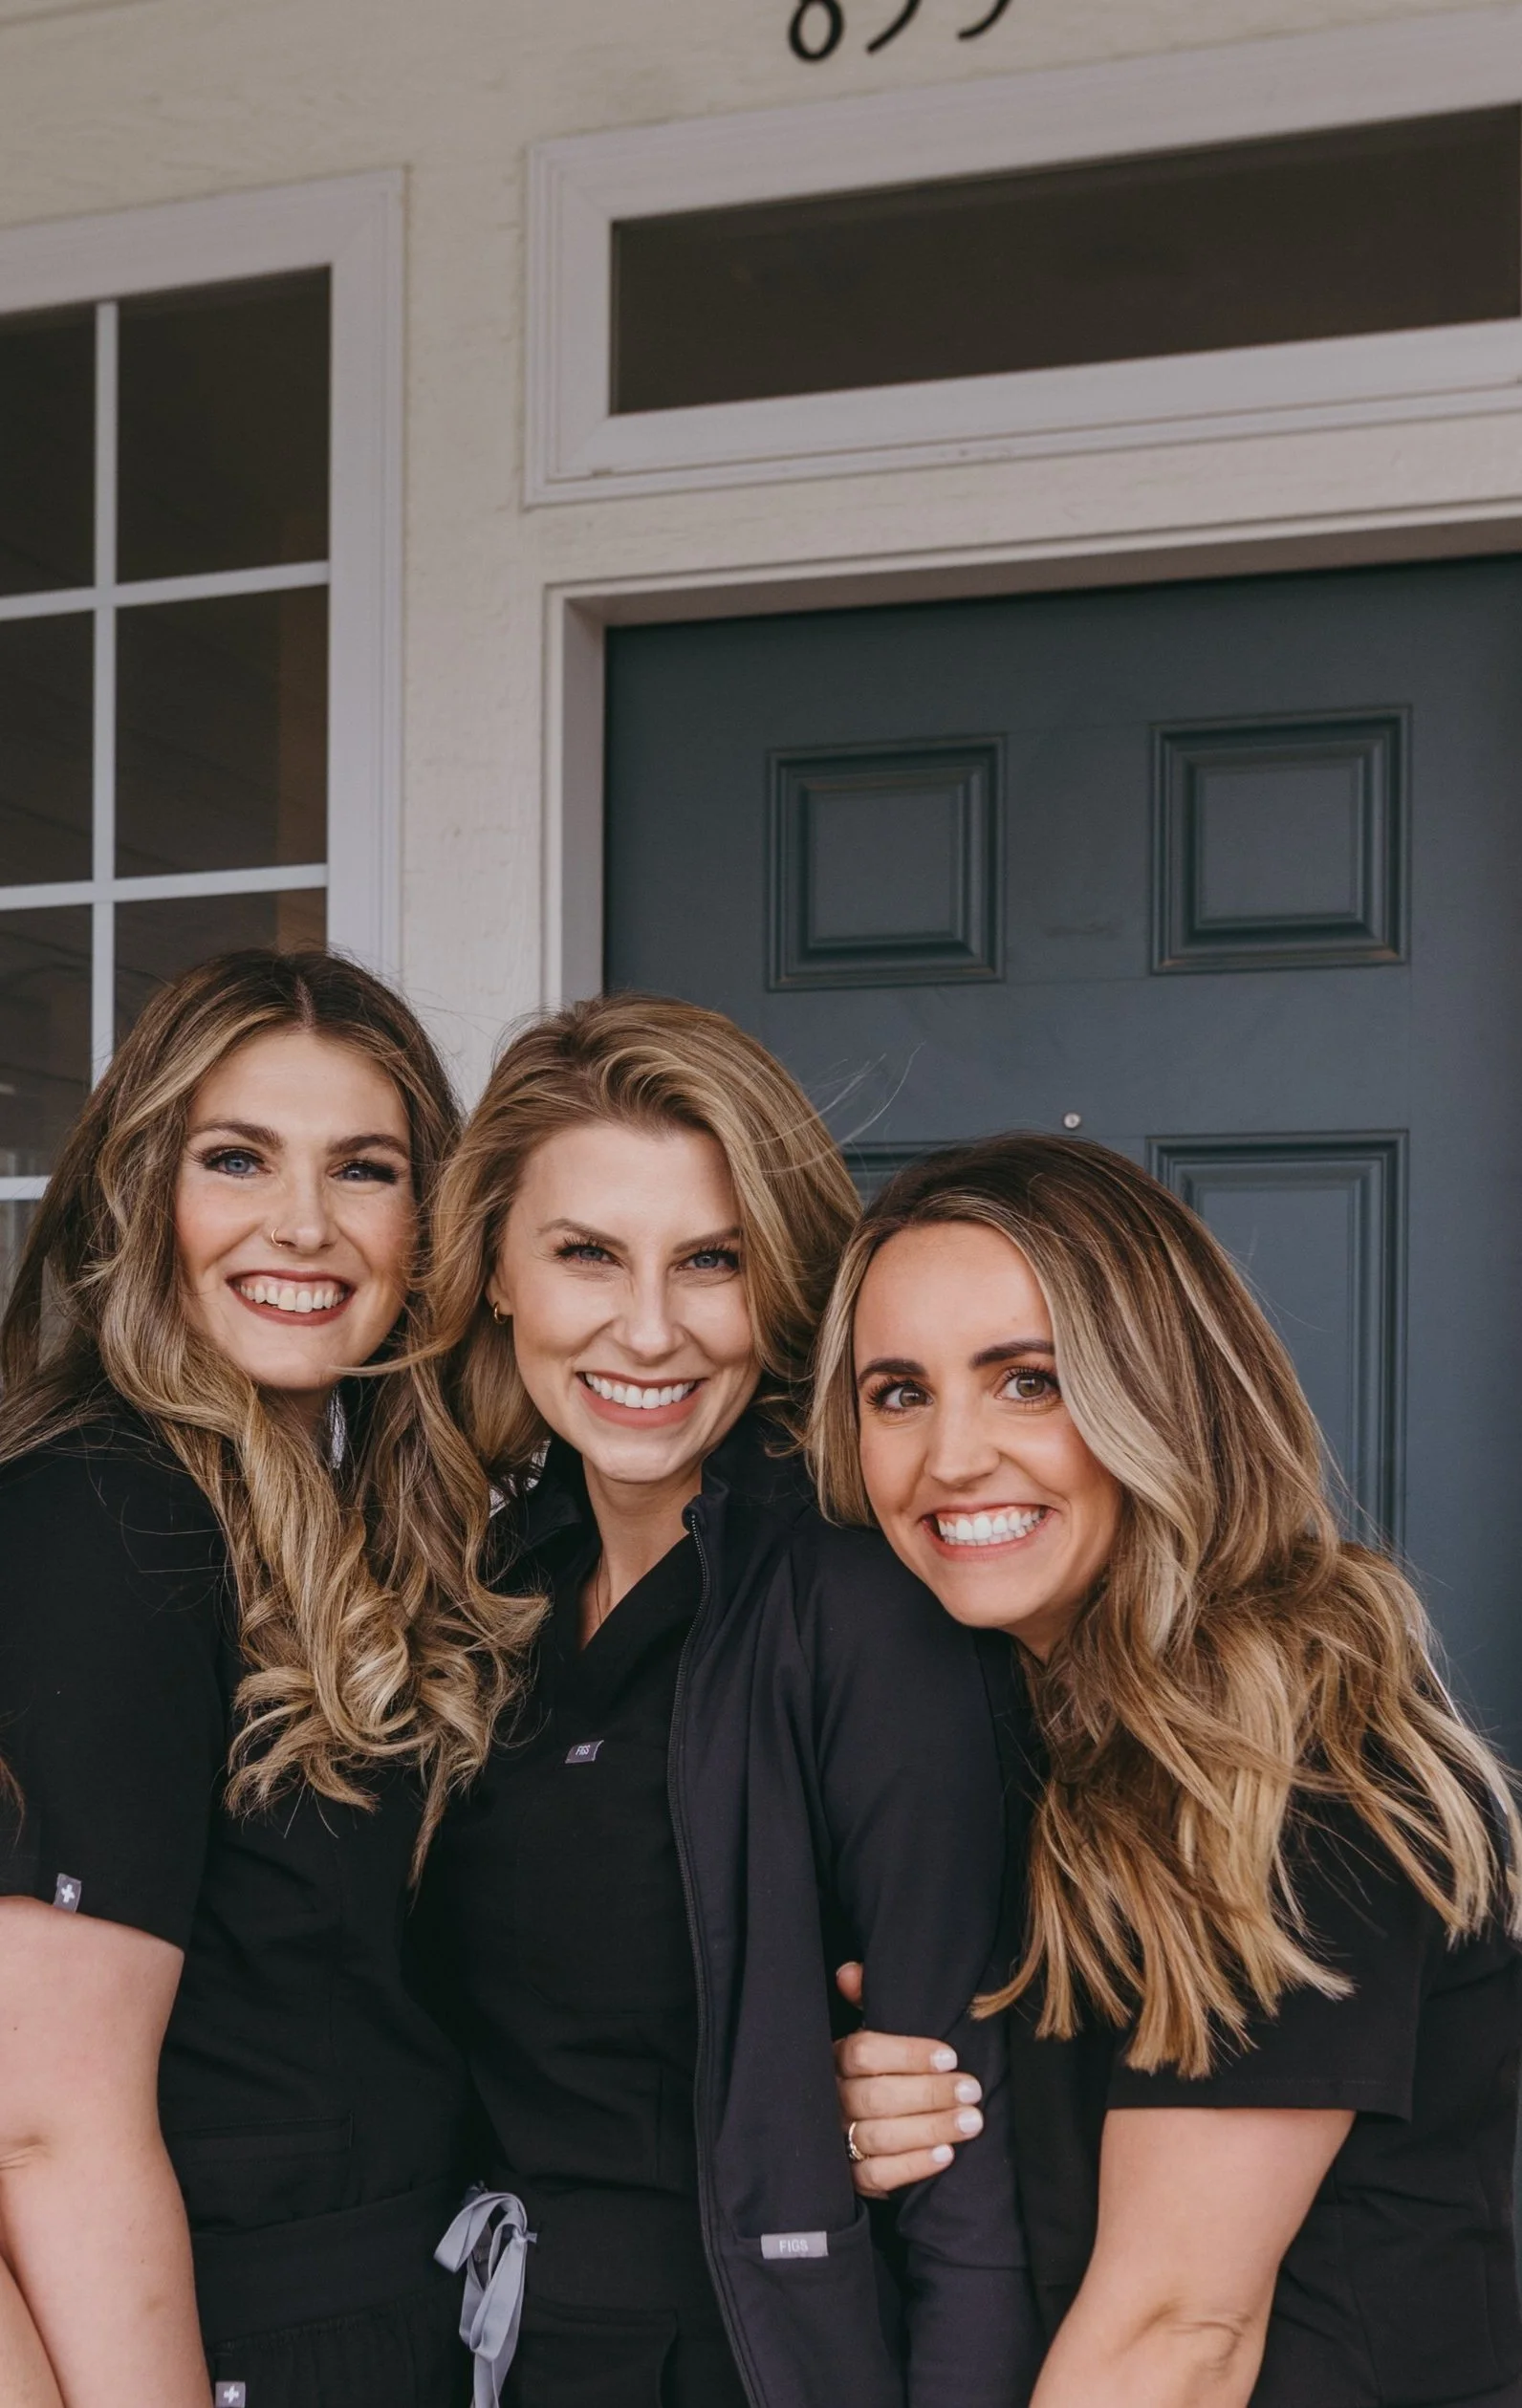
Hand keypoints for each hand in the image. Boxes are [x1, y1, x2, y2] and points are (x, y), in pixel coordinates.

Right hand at [832, 1961, 984, 2196]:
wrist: (855, 2125)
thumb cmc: (874, 2069)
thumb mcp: (870, 2030)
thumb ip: (864, 1999)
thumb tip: (850, 1972)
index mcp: (834, 2059)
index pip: (863, 2053)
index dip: (907, 2054)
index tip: (950, 2057)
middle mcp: (832, 2100)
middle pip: (876, 2097)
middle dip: (930, 2094)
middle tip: (972, 2090)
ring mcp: (838, 2141)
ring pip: (880, 2136)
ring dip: (931, 2128)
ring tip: (972, 2121)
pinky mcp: (850, 2178)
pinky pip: (878, 2176)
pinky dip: (912, 2166)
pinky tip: (946, 2156)